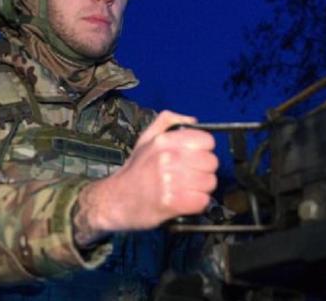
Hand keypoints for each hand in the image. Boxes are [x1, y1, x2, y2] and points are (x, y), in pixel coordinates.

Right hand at [74, 110, 217, 236]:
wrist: (114, 200)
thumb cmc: (134, 171)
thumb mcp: (145, 139)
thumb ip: (167, 122)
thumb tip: (193, 120)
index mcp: (164, 141)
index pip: (206, 141)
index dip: (204, 150)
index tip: (196, 157)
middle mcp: (168, 158)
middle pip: (211, 162)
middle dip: (204, 171)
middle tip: (191, 176)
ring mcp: (169, 181)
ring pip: (209, 183)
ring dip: (202, 189)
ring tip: (187, 189)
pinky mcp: (171, 203)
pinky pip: (202, 201)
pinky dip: (197, 204)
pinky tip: (185, 201)